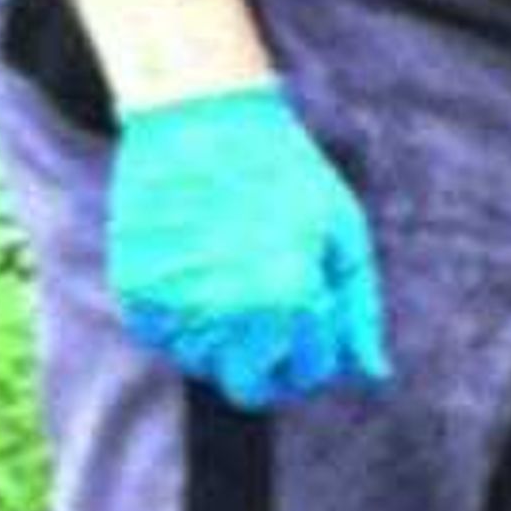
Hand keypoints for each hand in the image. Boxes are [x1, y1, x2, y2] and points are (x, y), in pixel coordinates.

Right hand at [106, 84, 389, 407]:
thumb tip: (374, 377)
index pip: (309, 372)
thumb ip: (359, 313)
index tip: (311, 301)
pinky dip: (179, 316)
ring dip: (221, 337)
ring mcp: (176, 307)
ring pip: (202, 364)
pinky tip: (195, 265)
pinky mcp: (136, 293)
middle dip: (267, 365)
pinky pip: (161, 336)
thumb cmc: (286, 174)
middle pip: (249, 390)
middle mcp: (229, 315)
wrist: (200, 119)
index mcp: (290, 302)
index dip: (316, 344)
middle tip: (271, 318)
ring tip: (231, 273)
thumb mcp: (342, 234)